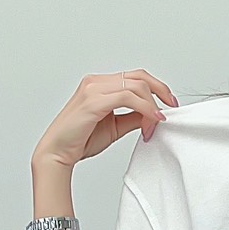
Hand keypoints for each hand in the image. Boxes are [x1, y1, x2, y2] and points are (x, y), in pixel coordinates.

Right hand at [32, 68, 178, 168]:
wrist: (57, 153)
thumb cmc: (79, 140)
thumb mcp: (116, 126)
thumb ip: (134, 117)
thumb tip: (154, 114)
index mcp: (100, 84)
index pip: (135, 77)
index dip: (157, 88)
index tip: (169, 104)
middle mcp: (96, 82)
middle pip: (139, 76)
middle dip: (161, 91)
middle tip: (171, 107)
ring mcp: (93, 89)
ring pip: (136, 86)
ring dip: (152, 104)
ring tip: (156, 122)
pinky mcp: (93, 101)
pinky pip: (128, 97)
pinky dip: (144, 108)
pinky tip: (151, 119)